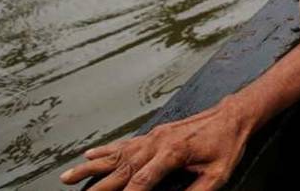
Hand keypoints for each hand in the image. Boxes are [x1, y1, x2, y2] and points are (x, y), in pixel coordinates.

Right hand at [59, 97, 255, 190]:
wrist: (233, 115)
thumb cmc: (227, 144)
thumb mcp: (219, 174)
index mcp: (172, 153)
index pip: (141, 182)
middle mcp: (157, 143)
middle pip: (121, 170)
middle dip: (98, 187)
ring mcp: (153, 137)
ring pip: (116, 155)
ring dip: (90, 167)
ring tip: (67, 177)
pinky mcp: (154, 134)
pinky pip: (125, 143)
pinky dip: (105, 150)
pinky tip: (89, 154)